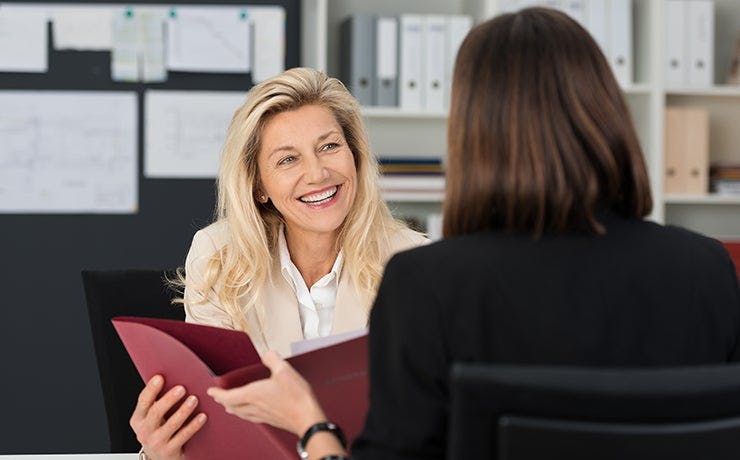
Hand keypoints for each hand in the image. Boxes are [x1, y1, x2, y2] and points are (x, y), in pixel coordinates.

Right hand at [129, 375, 207, 459]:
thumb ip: (157, 401)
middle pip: (156, 412)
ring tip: (194, 399)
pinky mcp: (169, 451)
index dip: (150, 389)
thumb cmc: (159, 430)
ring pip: (171, 424)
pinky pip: (183, 436)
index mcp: (138, 419)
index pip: (143, 401)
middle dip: (169, 399)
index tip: (159, 377)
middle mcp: (144, 431)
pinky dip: (193, 425)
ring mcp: (156, 442)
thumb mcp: (152, 418)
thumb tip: (173, 377)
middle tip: (182, 388)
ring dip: (184, 411)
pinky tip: (202, 416)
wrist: (160, 457)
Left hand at [207, 351, 324, 435]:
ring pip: (240, 413)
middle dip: (223, 401)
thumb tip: (267, 354)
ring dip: (232, 408)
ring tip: (229, 406)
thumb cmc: (296, 397)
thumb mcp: (284, 370)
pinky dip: (244, 413)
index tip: (211, 391)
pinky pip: (251, 417)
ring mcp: (262, 416)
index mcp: (253, 395)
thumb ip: (273, 359)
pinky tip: (251, 412)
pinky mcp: (270, 420)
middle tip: (218, 397)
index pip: (228, 396)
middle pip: (232, 406)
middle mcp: (254, 407)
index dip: (218, 393)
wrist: (307, 418)